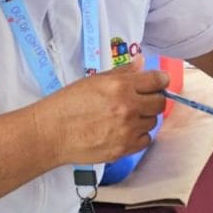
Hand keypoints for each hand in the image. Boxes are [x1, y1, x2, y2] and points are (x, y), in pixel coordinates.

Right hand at [40, 58, 167, 164]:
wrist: (51, 133)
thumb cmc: (68, 104)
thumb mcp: (94, 80)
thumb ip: (122, 72)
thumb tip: (141, 63)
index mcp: (121, 86)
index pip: (157, 80)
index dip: (160, 80)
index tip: (159, 82)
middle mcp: (128, 107)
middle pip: (159, 103)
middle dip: (153, 100)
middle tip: (141, 101)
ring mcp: (127, 130)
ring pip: (152, 122)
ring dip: (143, 118)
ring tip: (125, 117)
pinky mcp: (124, 149)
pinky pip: (145, 140)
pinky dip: (138, 136)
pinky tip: (124, 131)